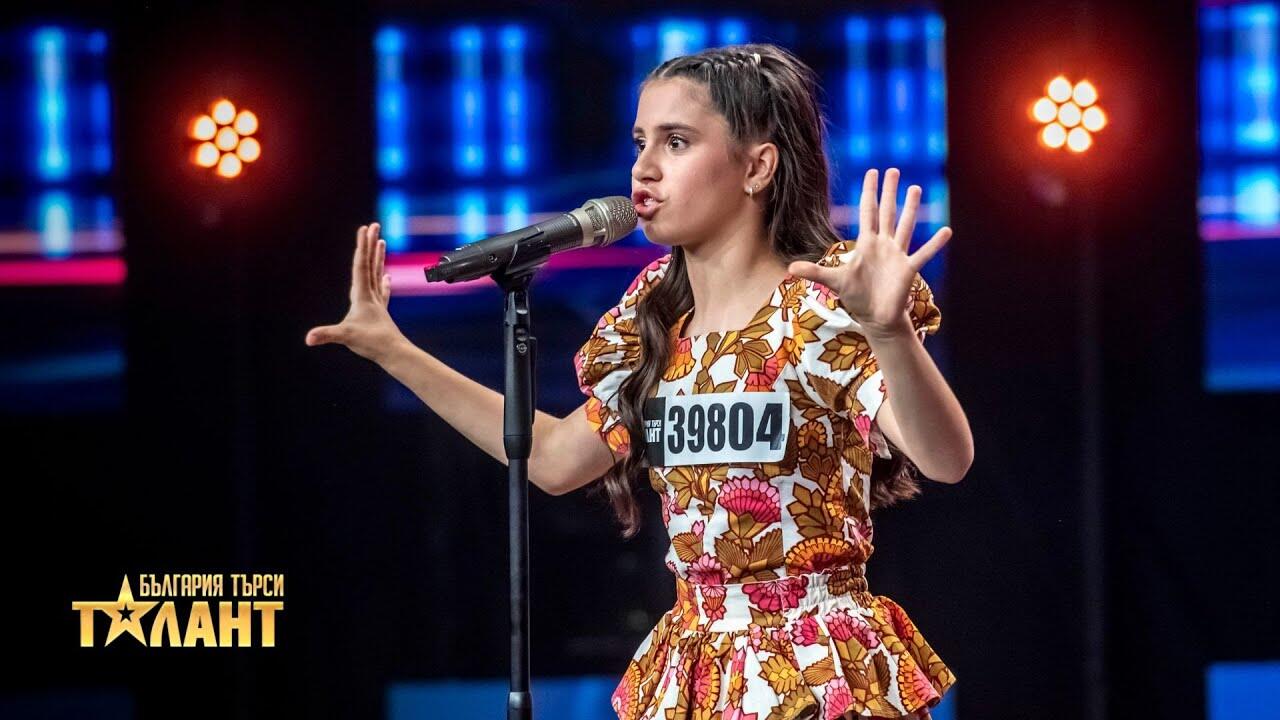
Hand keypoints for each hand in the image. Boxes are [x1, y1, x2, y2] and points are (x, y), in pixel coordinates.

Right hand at [305, 222, 406, 364]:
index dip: (361, 246)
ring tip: (381, 241)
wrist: (395, 353)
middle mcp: (371, 295)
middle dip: (370, 244)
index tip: (364, 228)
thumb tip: (308, 338)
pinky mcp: (380, 312)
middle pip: (370, 264)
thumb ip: (327, 335)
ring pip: (377, 273)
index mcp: (362, 295)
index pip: (361, 265)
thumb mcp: (346, 337)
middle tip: (373, 225)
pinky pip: (381, 291)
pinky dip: (383, 282)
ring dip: (378, 257)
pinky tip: (387, 277)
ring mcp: (377, 302)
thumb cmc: (372, 343)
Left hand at [788, 168, 951, 337]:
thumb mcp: (833, 282)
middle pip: (887, 212)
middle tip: (894, 170)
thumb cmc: (856, 297)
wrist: (875, 317)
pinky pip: (923, 254)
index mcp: (866, 243)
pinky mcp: (908, 269)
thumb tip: (789, 268)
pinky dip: (934, 244)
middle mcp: (883, 244)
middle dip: (889, 191)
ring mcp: (897, 255)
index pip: (867, 212)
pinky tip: (946, 231)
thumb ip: (814, 272)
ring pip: (905, 226)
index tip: (871, 172)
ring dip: (911, 208)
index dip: (868, 192)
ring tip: (916, 188)